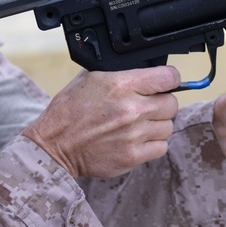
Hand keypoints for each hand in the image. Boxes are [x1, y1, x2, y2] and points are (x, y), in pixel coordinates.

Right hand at [22, 66, 180, 177]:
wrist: (53, 146)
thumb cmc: (70, 111)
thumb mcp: (90, 78)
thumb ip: (122, 73)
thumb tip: (147, 70)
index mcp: (122, 84)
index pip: (169, 77)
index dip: (170, 79)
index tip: (165, 82)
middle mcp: (132, 109)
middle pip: (172, 103)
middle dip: (162, 103)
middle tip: (147, 106)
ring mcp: (134, 134)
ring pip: (168, 126)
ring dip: (157, 125)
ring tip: (139, 125)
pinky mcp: (132, 156)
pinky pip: (161, 147)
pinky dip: (153, 144)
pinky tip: (138, 140)